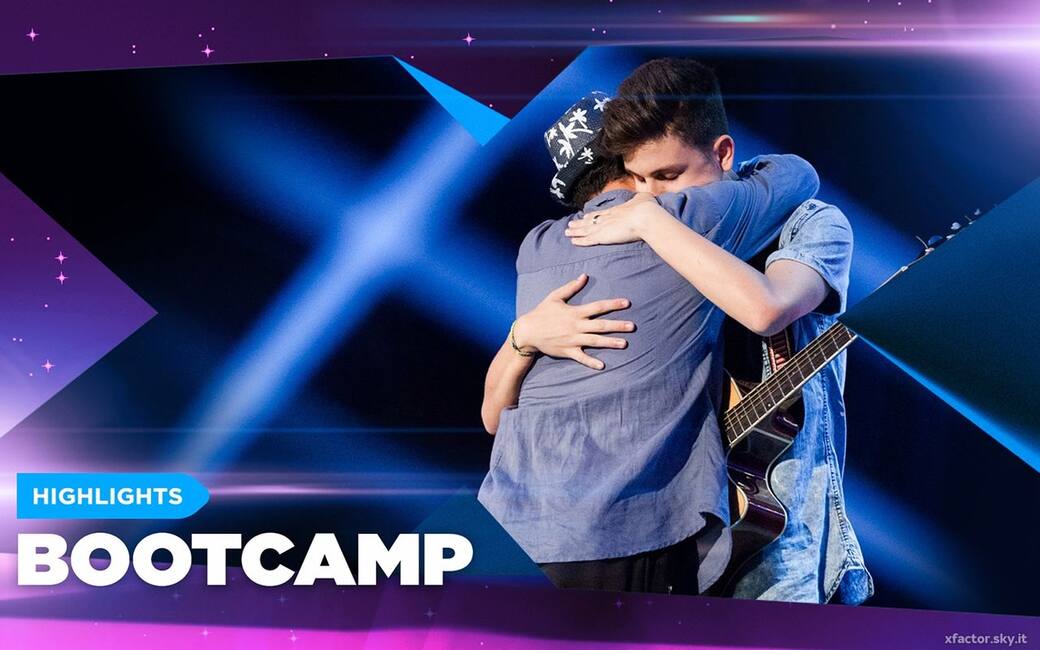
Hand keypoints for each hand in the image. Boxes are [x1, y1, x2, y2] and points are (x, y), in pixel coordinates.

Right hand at [513, 274, 633, 369]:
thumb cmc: (541, 312)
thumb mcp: (555, 297)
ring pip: (595, 341)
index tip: (627, 303)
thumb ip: (571, 287)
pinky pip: (581, 357)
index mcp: (575, 312)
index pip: (598, 307)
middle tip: (633, 326)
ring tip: (624, 343)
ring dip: (610, 342)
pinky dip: (591, 362)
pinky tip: (602, 365)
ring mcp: (572, 340)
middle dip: (617, 325)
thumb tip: (584, 276)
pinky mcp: (567, 351)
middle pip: (601, 325)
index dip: (613, 304)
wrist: (527, 331)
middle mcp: (576, 326)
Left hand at [565, 192, 663, 245]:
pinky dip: (580, 241)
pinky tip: (572, 241)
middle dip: (580, 223)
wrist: (644, 216)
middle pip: (590, 221)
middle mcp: (607, 217)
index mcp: (616, 210)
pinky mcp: (603, 236)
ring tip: (567, 232)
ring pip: (585, 230)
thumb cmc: (647, 208)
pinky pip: (588, 240)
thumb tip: (645, 197)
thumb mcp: (644, 198)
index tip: (585, 216)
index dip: (592, 216)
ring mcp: (603, 227)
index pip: (601, 214)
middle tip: (571, 224)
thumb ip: (642, 199)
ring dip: (575, 231)